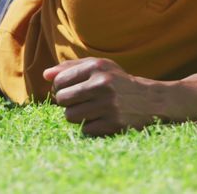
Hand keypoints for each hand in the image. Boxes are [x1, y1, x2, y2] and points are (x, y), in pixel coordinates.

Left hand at [43, 58, 158, 136]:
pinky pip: (85, 129)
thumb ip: (70, 67)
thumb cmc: (117, 81)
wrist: (151, 100)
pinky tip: (101, 118)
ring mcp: (109, 105)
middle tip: (79, 101)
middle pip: (62, 99)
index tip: (69, 90)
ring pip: (70, 116)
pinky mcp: (114, 123)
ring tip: (89, 110)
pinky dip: (89, 126)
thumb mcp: (98, 67)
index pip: (59, 81)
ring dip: (76, 115)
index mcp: (97, 67)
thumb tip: (45, 75)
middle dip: (67, 102)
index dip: (60, 88)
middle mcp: (103, 84)